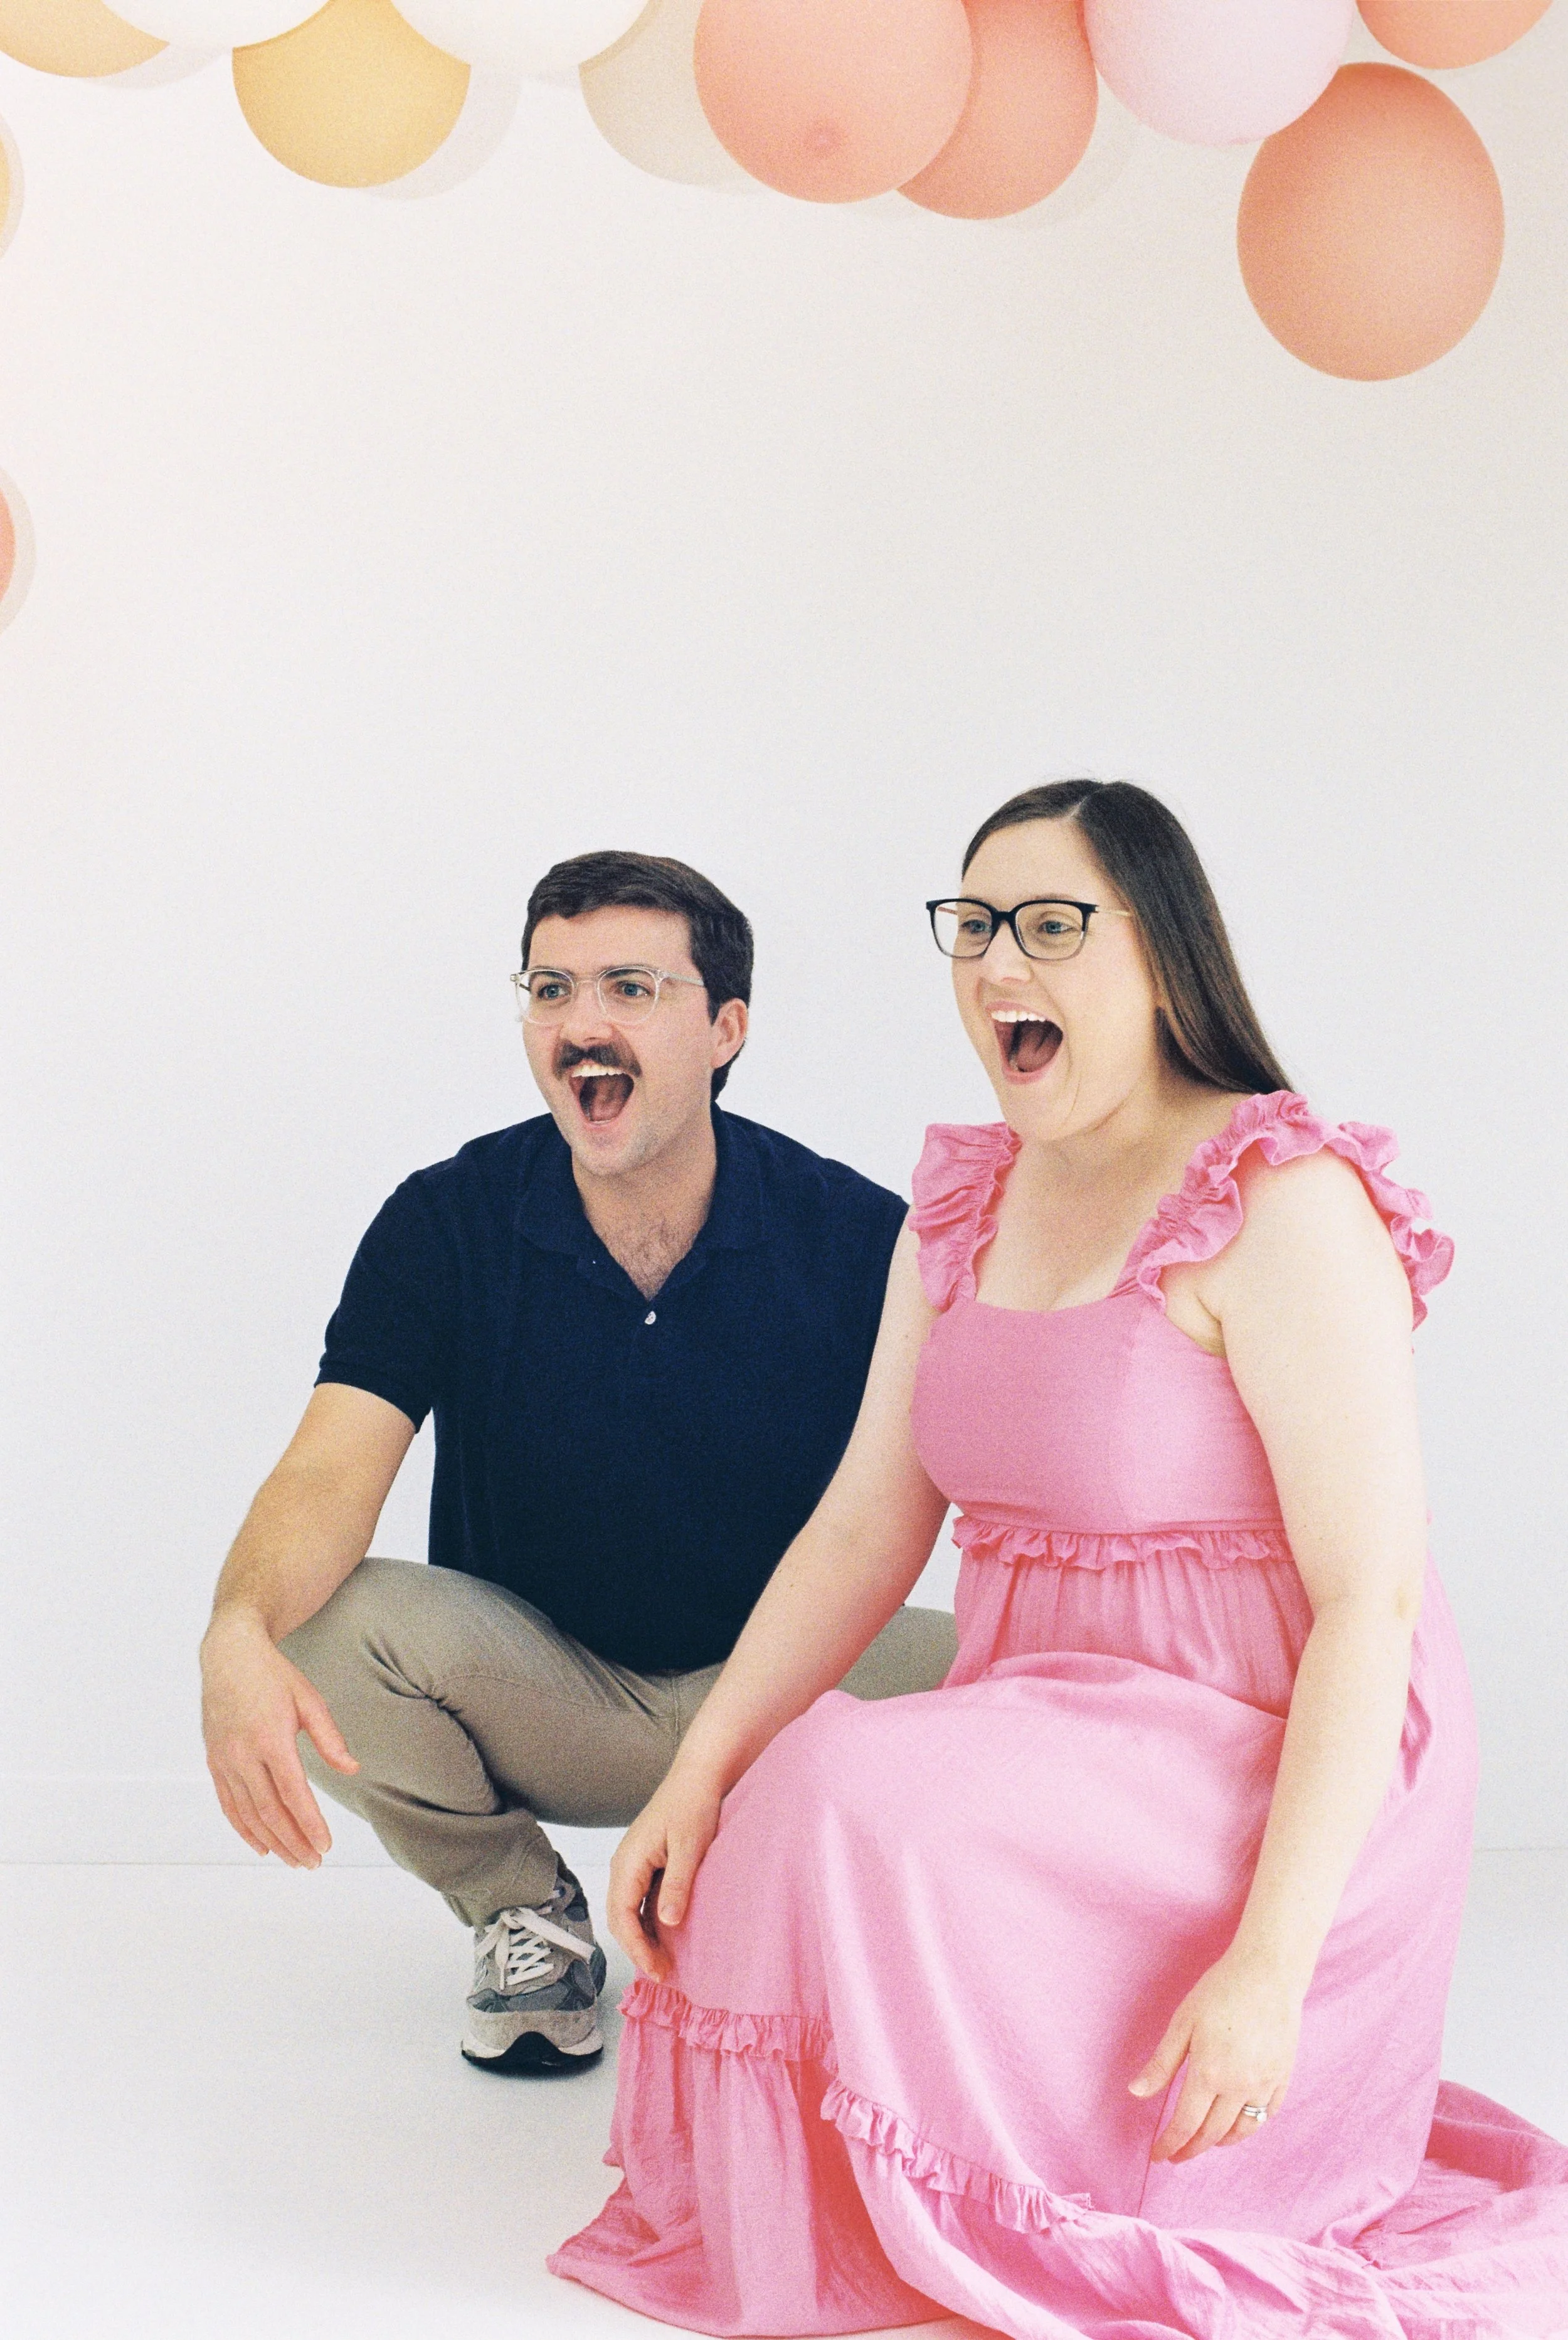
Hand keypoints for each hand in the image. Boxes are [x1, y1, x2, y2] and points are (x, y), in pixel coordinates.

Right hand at [201, 1612, 357, 1867]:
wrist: (229, 1655)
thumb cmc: (273, 1676)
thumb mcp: (309, 1700)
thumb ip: (330, 1738)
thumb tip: (352, 1769)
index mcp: (270, 1737)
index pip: (293, 1793)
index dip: (309, 1823)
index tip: (326, 1845)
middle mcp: (243, 1753)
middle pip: (269, 1811)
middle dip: (293, 1841)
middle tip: (313, 1862)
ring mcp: (225, 1760)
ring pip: (248, 1814)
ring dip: (271, 1842)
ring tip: (294, 1860)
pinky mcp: (214, 1762)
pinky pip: (228, 1804)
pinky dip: (243, 1829)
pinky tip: (262, 1845)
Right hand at [607, 1766, 723, 1983]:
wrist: (697, 1777)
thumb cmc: (693, 1806)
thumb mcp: (690, 1847)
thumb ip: (677, 1885)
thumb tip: (666, 1923)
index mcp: (628, 1862)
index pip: (622, 1917)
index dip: (636, 1948)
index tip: (656, 1971)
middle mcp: (624, 1866)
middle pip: (620, 1919)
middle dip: (637, 1949)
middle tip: (663, 1974)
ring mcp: (634, 1865)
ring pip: (629, 1912)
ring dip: (642, 1938)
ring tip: (665, 1962)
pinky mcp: (646, 1864)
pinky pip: (641, 1901)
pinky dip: (649, 1922)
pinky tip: (667, 1935)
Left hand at [1129, 1948, 1301, 2162]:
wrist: (1269, 1972)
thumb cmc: (1220, 1991)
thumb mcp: (1183, 2022)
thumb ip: (1162, 2063)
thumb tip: (1136, 2093)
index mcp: (1209, 2072)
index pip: (1185, 2124)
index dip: (1170, 2144)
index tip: (1158, 2155)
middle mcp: (1239, 2086)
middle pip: (1212, 2133)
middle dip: (1191, 2148)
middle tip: (1177, 2155)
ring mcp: (1265, 2084)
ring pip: (1242, 2130)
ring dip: (1221, 2142)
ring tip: (1204, 2142)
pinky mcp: (1283, 2076)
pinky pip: (1267, 2114)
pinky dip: (1250, 2125)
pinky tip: (1238, 2123)